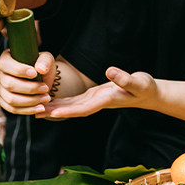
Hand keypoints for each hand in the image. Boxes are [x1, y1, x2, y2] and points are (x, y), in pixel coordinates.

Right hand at [0, 49, 55, 114]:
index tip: (35, 74)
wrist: (42, 80)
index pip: (5, 65)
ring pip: (11, 99)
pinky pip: (13, 109)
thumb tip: (40, 69)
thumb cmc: (41, 67)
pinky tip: (40, 107)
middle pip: (8, 84)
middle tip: (45, 88)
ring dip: (30, 101)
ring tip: (45, 98)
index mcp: (5, 58)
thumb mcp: (46, 59)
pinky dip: (28, 110)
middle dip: (29, 88)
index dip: (19, 70)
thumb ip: (45, 61)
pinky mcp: (3, 101)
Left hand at [40, 67, 157, 118]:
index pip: (84, 108)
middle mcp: (98, 103)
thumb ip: (125, 78)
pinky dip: (63, 102)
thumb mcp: (138, 81)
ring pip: (72, 106)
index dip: (68, 110)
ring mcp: (96, 100)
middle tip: (35, 113)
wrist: (149, 93)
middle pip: (73, 110)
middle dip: (55, 112)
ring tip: (37, 109)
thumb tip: (110, 71)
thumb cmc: (145, 87)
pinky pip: (76, 101)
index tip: (53, 113)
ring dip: (55, 108)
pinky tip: (52, 101)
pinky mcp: (95, 96)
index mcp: (107, 100)